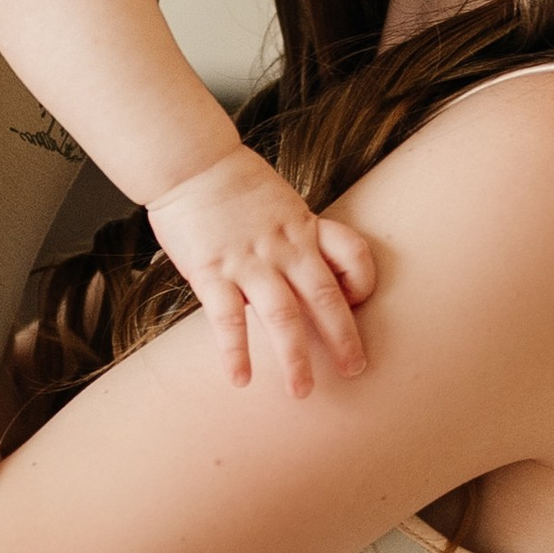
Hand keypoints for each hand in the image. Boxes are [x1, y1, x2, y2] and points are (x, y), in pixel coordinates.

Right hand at [147, 144, 377, 397]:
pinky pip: (229, 320)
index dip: (363, 280)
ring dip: (296, 358)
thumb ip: (290, 233)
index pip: (352, 253)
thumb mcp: (277, 199)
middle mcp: (285, 247)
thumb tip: (294, 265)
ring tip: (301, 392)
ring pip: (284, 317)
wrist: (190, 160)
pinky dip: (236, 353)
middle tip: (355, 369)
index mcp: (304, 226)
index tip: (359, 300)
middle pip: (326, 297)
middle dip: (344, 338)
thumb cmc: (230, 181)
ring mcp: (250, 261)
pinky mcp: (213, 272)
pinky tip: (240, 380)